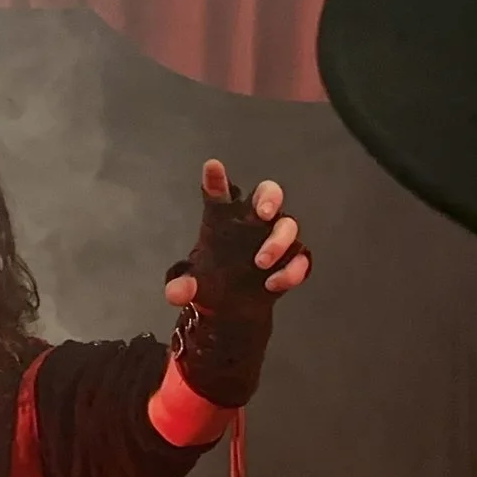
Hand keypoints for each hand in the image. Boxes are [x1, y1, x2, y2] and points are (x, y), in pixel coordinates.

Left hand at [164, 159, 313, 308]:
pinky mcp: (289, 262)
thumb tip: (176, 293)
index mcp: (222, 219)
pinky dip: (291, 270)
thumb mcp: (193, 288)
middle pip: (267, 194)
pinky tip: (272, 283)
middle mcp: (251, 223)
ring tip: (261, 262)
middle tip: (264, 213)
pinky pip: (300, 258)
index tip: (212, 167)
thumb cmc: (212, 284)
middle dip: (270, 198)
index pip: (219, 193)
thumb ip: (182, 288)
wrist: (231, 310)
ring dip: (278, 241)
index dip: (216, 179)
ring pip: (288, 225)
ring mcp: (273, 240)